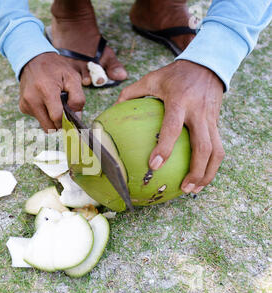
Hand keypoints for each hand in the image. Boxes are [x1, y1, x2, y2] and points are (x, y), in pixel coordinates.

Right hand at [19, 52, 84, 130]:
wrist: (34, 59)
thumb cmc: (56, 68)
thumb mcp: (72, 78)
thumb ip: (78, 98)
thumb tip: (76, 117)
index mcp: (46, 90)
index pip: (56, 117)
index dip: (66, 122)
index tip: (71, 122)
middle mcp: (32, 99)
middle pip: (49, 126)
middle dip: (59, 123)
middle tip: (64, 113)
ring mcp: (26, 103)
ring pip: (43, 123)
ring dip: (51, 118)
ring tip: (53, 102)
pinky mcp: (22, 106)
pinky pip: (37, 118)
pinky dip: (43, 113)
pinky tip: (44, 100)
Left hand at [117, 60, 224, 193]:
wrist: (207, 64)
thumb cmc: (174, 74)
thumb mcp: (151, 78)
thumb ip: (130, 93)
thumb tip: (111, 110)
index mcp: (179, 101)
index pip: (172, 127)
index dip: (165, 147)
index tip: (154, 165)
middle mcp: (198, 112)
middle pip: (203, 147)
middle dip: (195, 170)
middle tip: (183, 188)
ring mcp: (211, 119)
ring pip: (217, 151)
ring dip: (207, 173)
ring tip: (193, 190)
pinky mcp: (217, 123)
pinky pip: (218, 148)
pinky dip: (211, 165)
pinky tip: (199, 178)